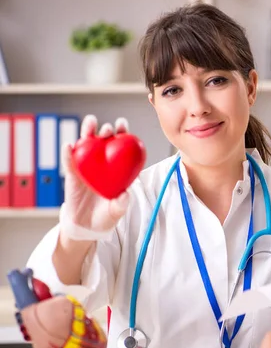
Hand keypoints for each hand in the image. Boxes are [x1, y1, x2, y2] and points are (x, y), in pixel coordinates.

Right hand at [60, 115, 129, 238]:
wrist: (86, 225)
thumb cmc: (105, 216)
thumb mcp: (116, 212)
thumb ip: (121, 204)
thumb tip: (125, 195)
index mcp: (116, 169)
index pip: (121, 148)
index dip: (123, 134)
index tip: (124, 126)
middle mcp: (101, 164)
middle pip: (103, 141)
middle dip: (106, 130)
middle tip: (108, 128)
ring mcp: (86, 167)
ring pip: (86, 145)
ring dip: (87, 132)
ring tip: (90, 122)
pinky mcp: (72, 174)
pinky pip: (69, 161)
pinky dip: (68, 153)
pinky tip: (68, 146)